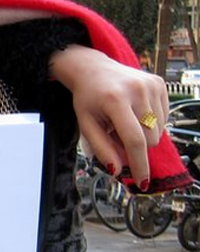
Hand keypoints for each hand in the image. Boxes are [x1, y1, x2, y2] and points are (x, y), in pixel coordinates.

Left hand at [51, 45, 167, 188]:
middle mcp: (136, 90)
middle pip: (149, 139)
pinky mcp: (159, 83)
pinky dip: (151, 122)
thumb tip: (117, 171)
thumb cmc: (87, 98)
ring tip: (124, 119)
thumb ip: (101, 148)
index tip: (142, 182)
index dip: (140, 164)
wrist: (92, 69)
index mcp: (114, 99)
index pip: (134, 140)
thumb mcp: (86, 123)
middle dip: (135, 146)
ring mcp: (150, 85)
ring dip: (143, 132)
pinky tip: (134, 110)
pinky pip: (164, 118)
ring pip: (159, 131)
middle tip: (117, 133)